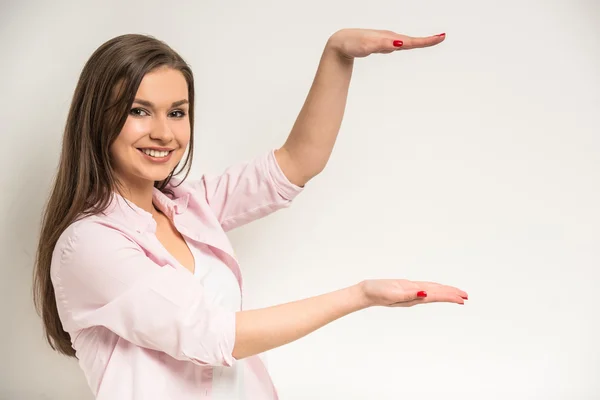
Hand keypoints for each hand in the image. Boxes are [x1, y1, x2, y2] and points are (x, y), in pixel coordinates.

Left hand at [327, 28, 445, 59]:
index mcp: (388, 39)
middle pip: (410, 40)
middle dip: (426, 40)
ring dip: (417, 42)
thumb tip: (400, 44)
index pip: (410, 41)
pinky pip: (395, 44)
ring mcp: (384, 41)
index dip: (426, 41)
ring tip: (431, 40)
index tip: (441, 37)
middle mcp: (388, 38)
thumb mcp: (367, 45)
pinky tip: (402, 46)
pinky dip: (404, 44)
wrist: (340, 43)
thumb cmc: (352, 44)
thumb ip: (383, 44)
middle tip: (441, 38)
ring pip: (404, 42)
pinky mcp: (379, 44)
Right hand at [359, 279, 467, 306]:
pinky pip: (423, 288)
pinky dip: (433, 289)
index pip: (436, 296)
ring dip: (444, 293)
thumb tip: (425, 295)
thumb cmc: (376, 293)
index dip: (450, 296)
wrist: (365, 293)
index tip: (462, 299)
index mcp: (413, 297)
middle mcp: (414, 295)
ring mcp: (410, 292)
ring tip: (456, 295)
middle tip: (466, 297)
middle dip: (451, 295)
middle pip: (437, 295)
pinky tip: (435, 290)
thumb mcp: (392, 293)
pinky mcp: (405, 288)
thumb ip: (408, 295)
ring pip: (432, 292)